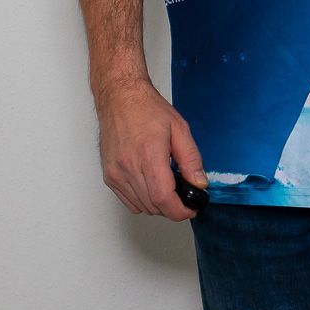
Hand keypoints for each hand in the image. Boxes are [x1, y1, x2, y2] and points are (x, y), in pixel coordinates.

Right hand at [94, 77, 208, 220]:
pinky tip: (151, 183)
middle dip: (173, 206)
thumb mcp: (179, 128)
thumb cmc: (146, 108)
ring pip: (142, 207)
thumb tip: (199, 184)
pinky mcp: (109, 176)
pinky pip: (129, 202)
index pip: (164, 198)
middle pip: (154, 206)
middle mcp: (128, 166)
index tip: (191, 208)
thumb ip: (191, 159)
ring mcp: (116, 173)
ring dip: (158, 204)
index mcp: (148, 154)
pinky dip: (143, 200)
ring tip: (166, 183)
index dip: (180, 210)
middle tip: (183, 192)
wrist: (119, 98)